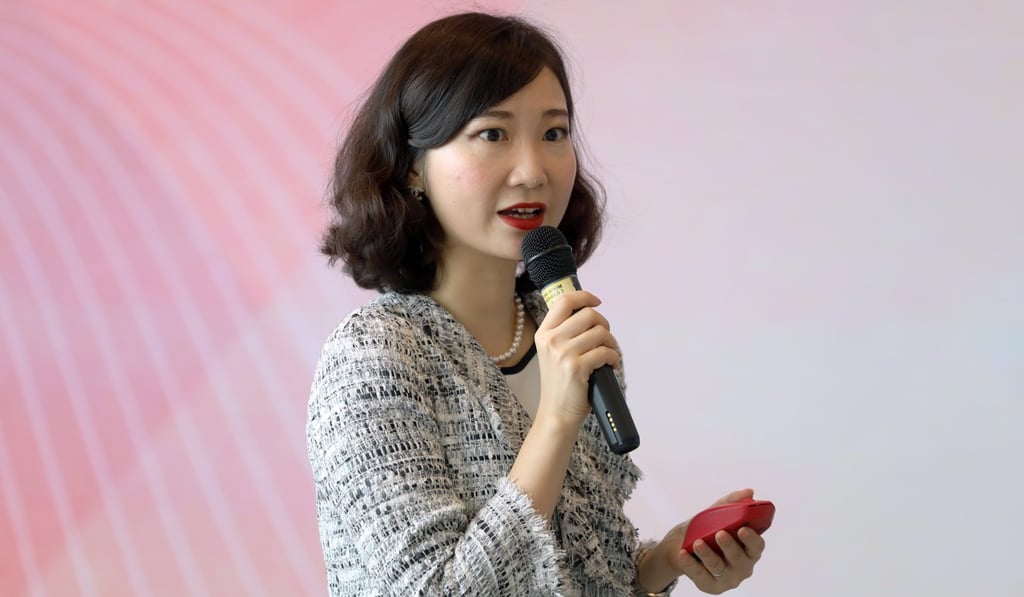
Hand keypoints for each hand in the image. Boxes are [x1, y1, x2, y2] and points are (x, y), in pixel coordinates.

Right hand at [533, 290, 619, 427]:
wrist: (556, 413)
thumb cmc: (560, 383)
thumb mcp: (553, 352)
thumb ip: (565, 332)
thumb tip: (590, 312)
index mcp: (544, 333)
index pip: (564, 301)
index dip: (584, 296)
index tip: (597, 301)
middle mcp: (551, 340)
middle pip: (588, 314)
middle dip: (604, 324)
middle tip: (606, 338)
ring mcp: (563, 353)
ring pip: (600, 332)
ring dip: (611, 342)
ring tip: (609, 354)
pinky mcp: (576, 367)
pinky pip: (605, 352)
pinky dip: (613, 358)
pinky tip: (611, 365)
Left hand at [645, 489, 765, 594]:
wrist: (681, 546)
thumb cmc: (705, 529)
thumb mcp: (716, 514)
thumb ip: (732, 503)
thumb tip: (749, 492)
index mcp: (749, 549)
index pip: (757, 546)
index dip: (752, 539)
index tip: (742, 529)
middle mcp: (743, 566)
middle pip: (740, 559)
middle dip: (730, 547)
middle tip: (720, 533)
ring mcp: (728, 578)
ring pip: (719, 567)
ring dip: (708, 554)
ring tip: (697, 542)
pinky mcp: (711, 586)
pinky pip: (702, 577)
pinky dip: (691, 565)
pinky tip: (683, 554)